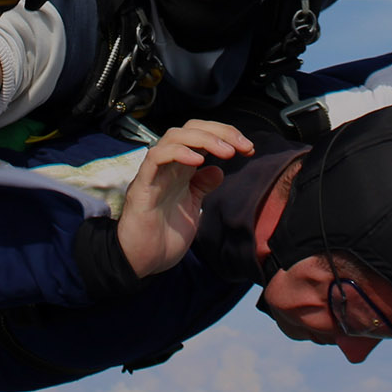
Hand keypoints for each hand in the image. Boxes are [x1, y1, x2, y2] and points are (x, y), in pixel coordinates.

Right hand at [116, 120, 253, 276]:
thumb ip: (202, 187)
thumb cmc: (164, 237)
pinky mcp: (142, 186)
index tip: (249, 148)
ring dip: (204, 139)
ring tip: (227, 151)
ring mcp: (154, 173)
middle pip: (190, 129)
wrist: (142, 262)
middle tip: (243, 145)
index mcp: (180, 169)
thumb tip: (217, 170)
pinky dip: (178, 153)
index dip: (226, 136)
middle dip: (220, 131)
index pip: (201, 136)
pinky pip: (156, 157)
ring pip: (174, 136)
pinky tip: (198, 160)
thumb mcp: (192, 208)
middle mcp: (167, 166)